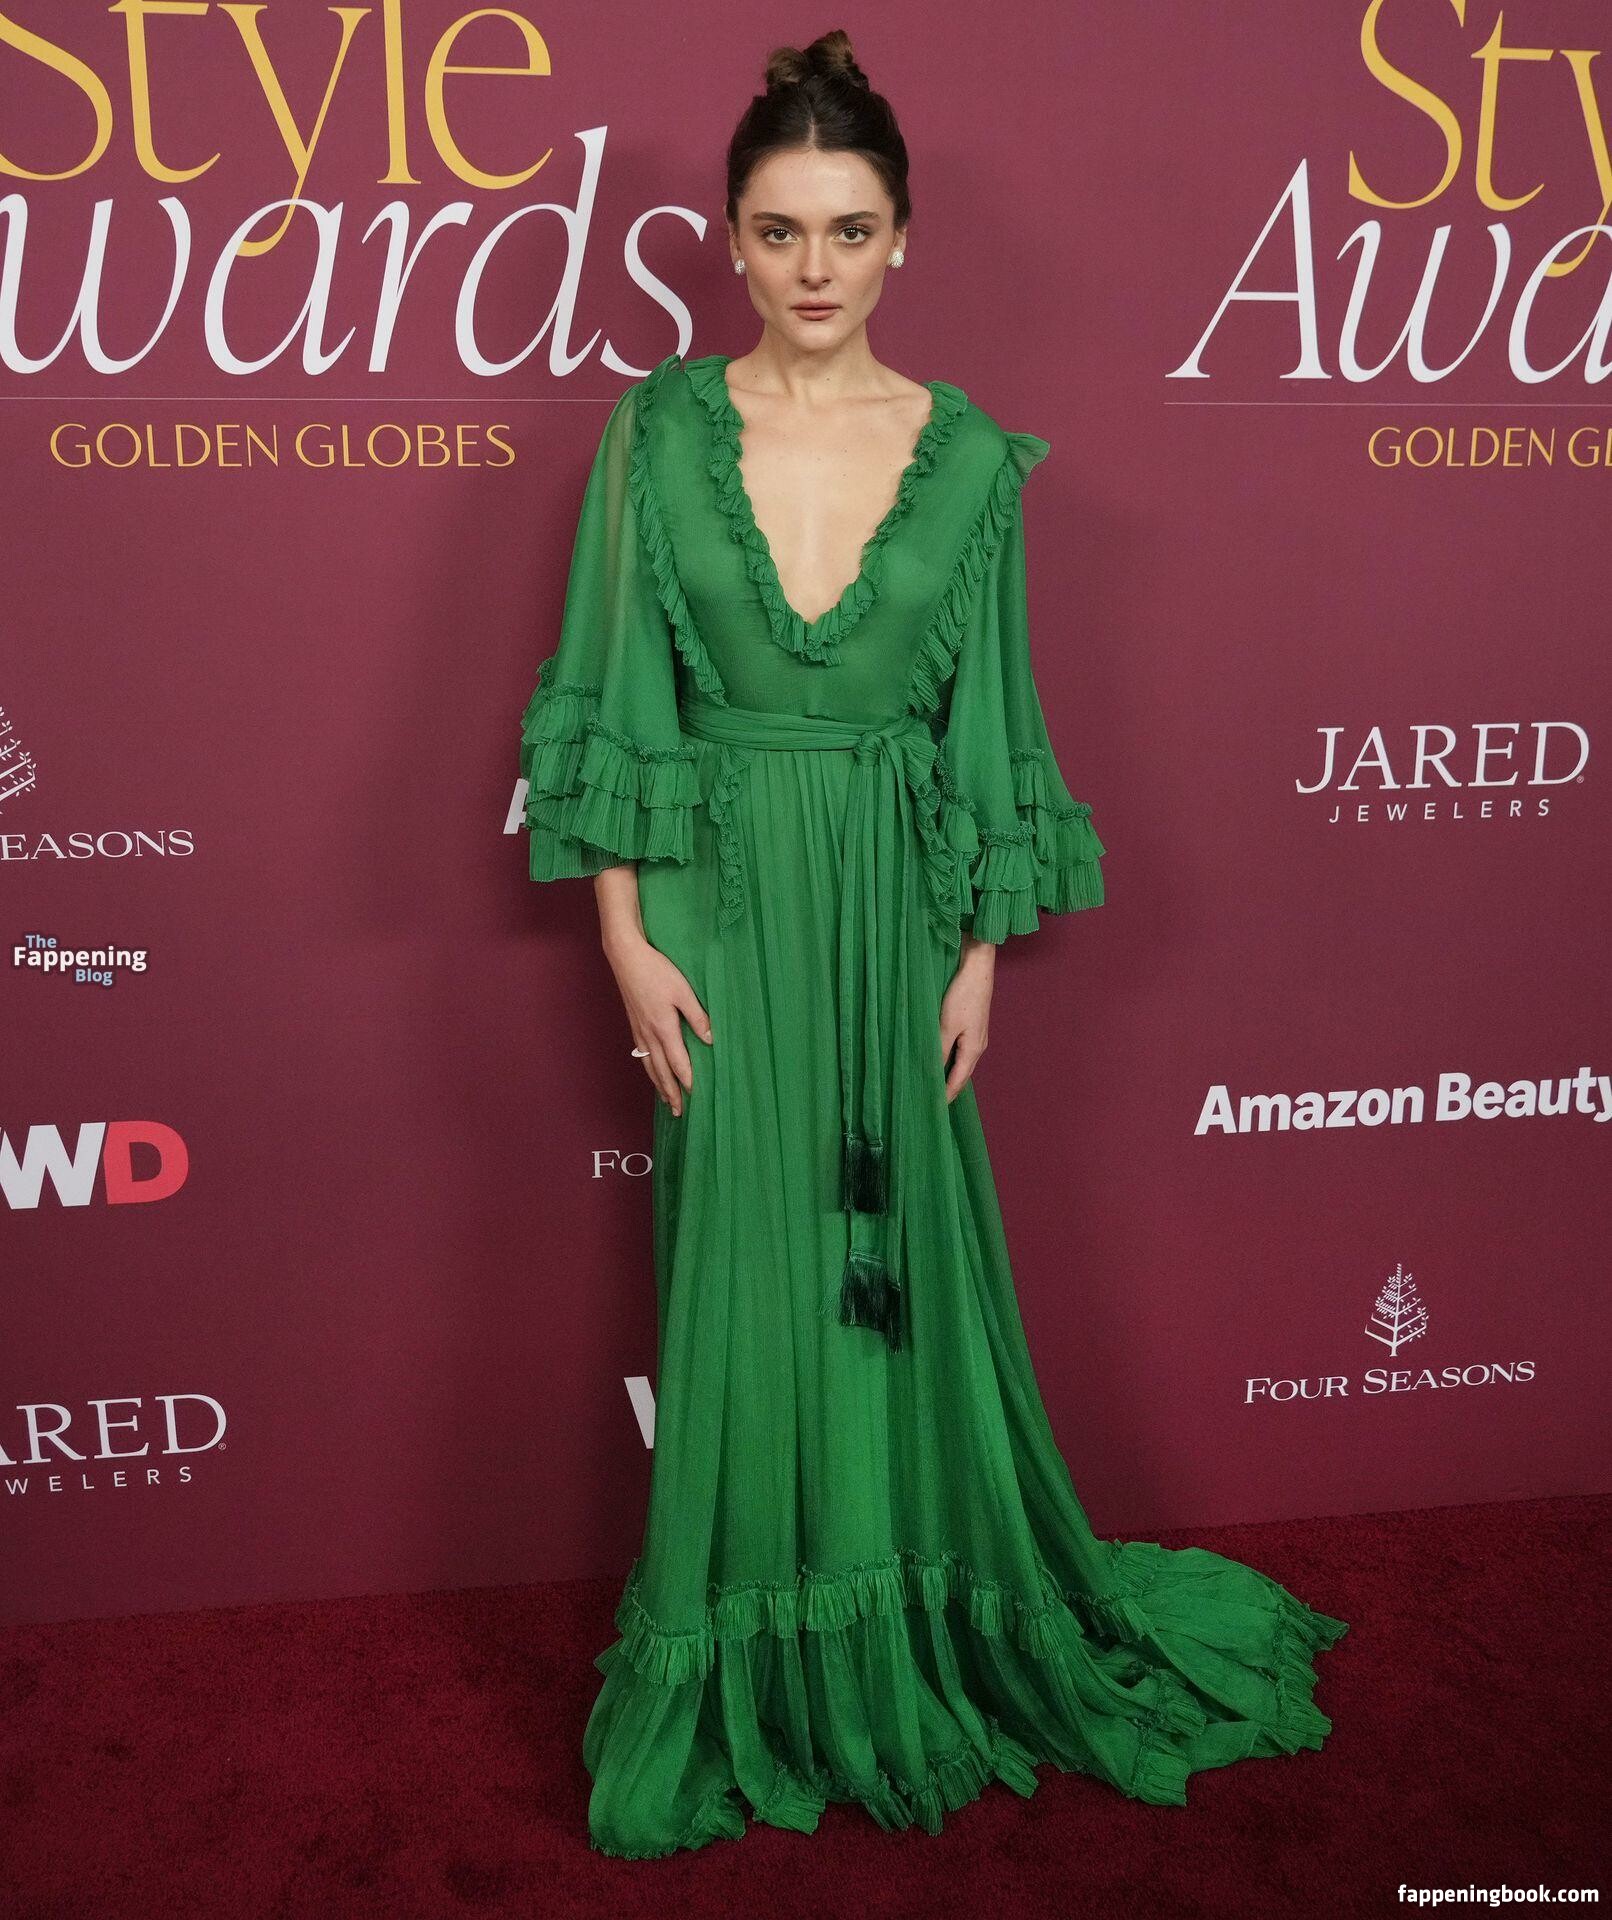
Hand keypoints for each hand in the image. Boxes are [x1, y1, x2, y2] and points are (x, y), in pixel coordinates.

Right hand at [603, 933, 711, 1117]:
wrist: (626, 957)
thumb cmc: (657, 971)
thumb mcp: (683, 991)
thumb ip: (697, 1016)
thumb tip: (710, 1040)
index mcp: (664, 1027)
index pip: (678, 1063)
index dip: (688, 1081)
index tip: (697, 1096)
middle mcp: (649, 1035)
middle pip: (661, 1071)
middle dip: (671, 1092)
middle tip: (679, 1111)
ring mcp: (639, 1031)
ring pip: (650, 1066)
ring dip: (659, 1085)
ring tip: (666, 1101)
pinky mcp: (634, 1025)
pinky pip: (643, 1056)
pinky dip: (649, 1070)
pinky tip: (653, 1073)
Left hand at [940, 936, 995, 1101]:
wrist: (977, 969)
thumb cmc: (962, 996)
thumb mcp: (946, 1026)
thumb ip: (939, 1051)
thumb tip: (932, 1072)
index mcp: (973, 1050)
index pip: (957, 1081)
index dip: (945, 1096)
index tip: (933, 1110)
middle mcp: (978, 1047)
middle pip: (962, 1075)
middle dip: (948, 1089)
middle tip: (932, 1103)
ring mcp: (977, 1037)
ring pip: (962, 1064)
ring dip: (949, 1076)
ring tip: (934, 1086)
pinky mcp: (973, 1027)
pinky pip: (961, 1052)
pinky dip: (951, 1061)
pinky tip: (941, 1061)